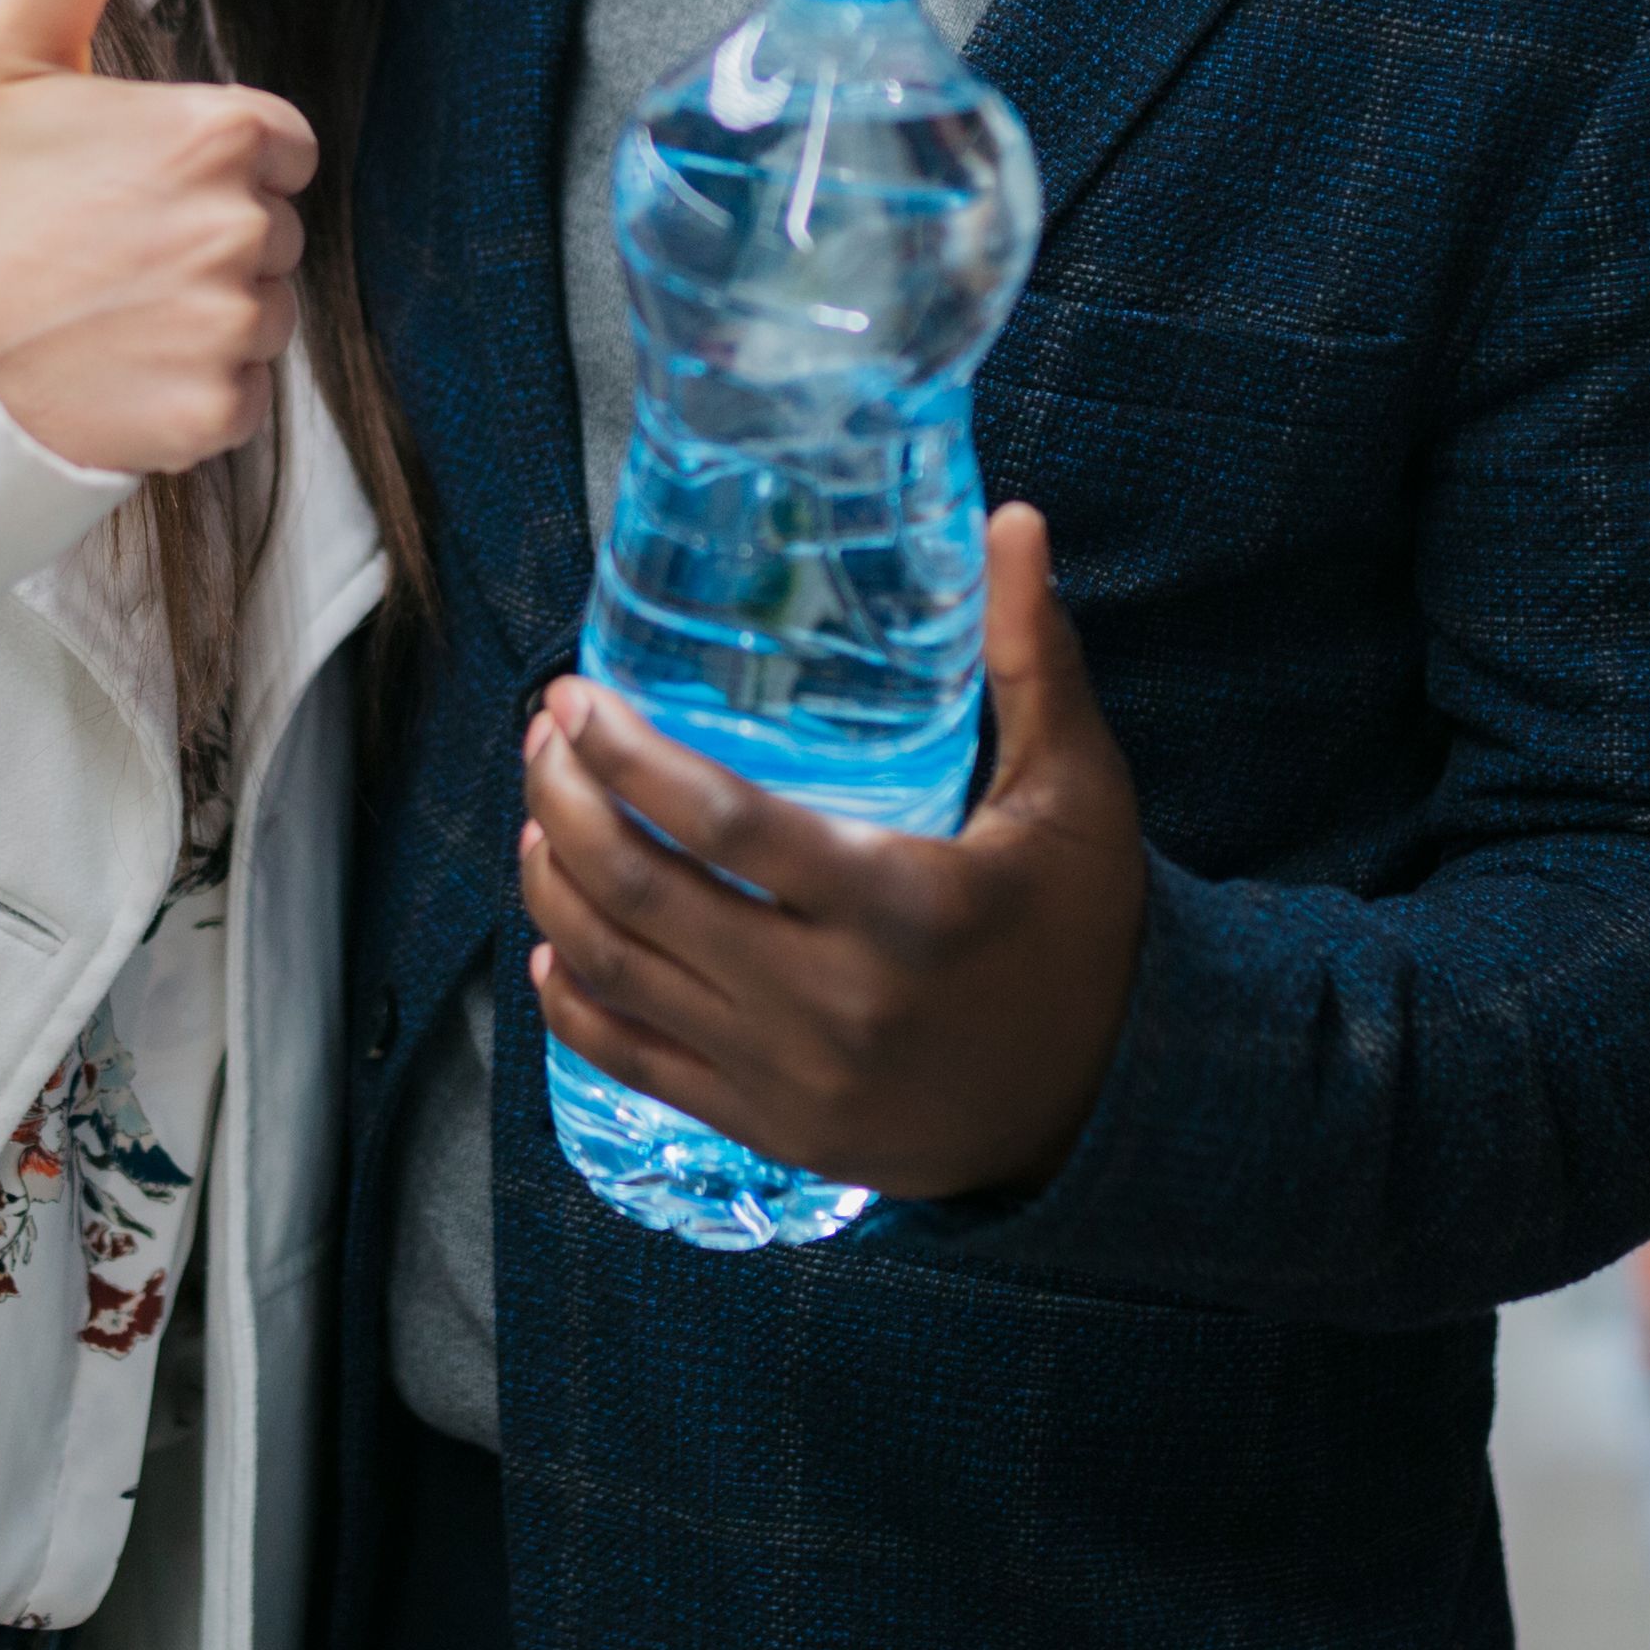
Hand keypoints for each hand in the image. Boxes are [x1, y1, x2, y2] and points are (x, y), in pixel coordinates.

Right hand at [0, 0, 313, 476]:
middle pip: (272, 231)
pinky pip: (240, 396)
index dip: (213, 162)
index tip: (135, 182)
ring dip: (204, 317)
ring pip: (262, 314)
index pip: (278, 148)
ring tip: (106, 307)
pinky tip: (115, 367)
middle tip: (105, 247)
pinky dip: (190, 392)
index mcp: (215, 132)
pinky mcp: (214, 413)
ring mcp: (230, 326)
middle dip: (209, 237)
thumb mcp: (5, 52)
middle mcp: (240, 228)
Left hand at [518, 508, 1146, 1200]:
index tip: (573, 697)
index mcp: (899, 903)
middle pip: (642, 893)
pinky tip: (553, 942)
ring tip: (538, 817)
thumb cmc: (1086, 931)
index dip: (624, 755)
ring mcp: (790, 1075)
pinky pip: (636, 1063)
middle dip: (563, 804)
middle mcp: (831, 998)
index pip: (721, 822)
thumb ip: (1033, 656)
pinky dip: (574, 1002)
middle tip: (542, 740)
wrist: (1110, 1109)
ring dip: (552, 889)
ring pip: (620, 975)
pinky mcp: (771, 1130)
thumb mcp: (1077, 790)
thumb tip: (1013, 518)